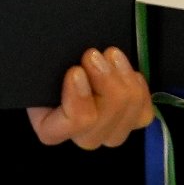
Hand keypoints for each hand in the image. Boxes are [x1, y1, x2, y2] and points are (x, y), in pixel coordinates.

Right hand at [30, 44, 155, 148]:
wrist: (68, 48)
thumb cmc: (50, 53)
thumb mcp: (39, 58)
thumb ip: (44, 63)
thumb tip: (57, 59)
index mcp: (49, 125)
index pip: (64, 128)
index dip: (76, 100)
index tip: (75, 70)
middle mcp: (79, 135)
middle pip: (100, 123)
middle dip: (103, 83)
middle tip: (93, 54)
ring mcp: (107, 130)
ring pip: (126, 118)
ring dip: (122, 82)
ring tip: (111, 55)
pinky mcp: (130, 121)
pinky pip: (144, 115)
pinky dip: (140, 90)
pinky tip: (126, 71)